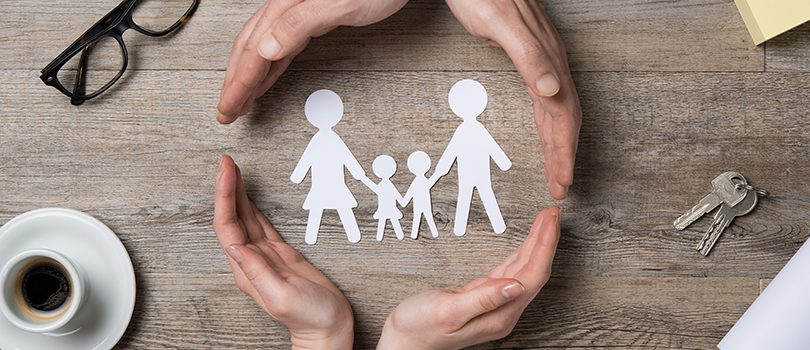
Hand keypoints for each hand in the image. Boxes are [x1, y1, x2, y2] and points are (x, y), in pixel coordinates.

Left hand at [214, 155, 353, 348]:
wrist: (328, 327)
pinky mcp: (279, 253)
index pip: (228, 226)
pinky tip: (248, 194)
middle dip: (226, 187)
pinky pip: (260, 223)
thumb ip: (258, 272)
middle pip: (231, 217)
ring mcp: (264, 255)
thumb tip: (234, 246)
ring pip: (244, 217)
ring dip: (236, 193)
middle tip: (225, 160)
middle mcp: (250, 260)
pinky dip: (252, 205)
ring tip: (231, 169)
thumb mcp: (283, 296)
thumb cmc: (310, 317)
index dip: (225, 196)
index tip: (227, 171)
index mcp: (247, 269)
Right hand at [216, 0, 408, 122]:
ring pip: (262, 49)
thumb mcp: (339, 4)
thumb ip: (300, 24)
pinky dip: (269, 67)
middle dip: (235, 84)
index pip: (254, 51)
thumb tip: (266, 50)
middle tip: (227, 112)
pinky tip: (265, 80)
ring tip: (240, 102)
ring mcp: (297, 13)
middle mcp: (286, 7)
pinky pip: (281, 47)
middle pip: (250, 49)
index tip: (228, 108)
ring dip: (249, 77)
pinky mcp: (311, 18)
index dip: (238, 83)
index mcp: (286, 5)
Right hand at [377, 207, 560, 348]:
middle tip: (552, 214)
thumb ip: (483, 298)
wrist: (404, 340)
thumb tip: (515, 285)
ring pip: (524, 270)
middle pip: (534, 271)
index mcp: (499, 316)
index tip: (550, 222)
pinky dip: (520, 253)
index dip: (544, 246)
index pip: (532, 276)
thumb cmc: (420, 328)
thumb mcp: (448, 310)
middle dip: (545, 241)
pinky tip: (526, 245)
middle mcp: (503, 312)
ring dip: (535, 244)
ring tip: (545, 222)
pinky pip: (510, 272)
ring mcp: (495, 305)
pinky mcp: (485, 298)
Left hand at [446, 0, 581, 199]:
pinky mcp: (531, 57)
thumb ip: (529, 57)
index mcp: (547, 59)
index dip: (564, 151)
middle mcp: (551, 61)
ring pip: (558, 110)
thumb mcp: (499, 24)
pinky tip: (545, 134)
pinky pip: (547, 98)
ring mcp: (544, 59)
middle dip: (565, 155)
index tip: (563, 182)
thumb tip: (553, 92)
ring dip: (559, 143)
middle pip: (565, 117)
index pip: (562, 114)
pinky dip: (547, 123)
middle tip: (561, 188)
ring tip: (558, 172)